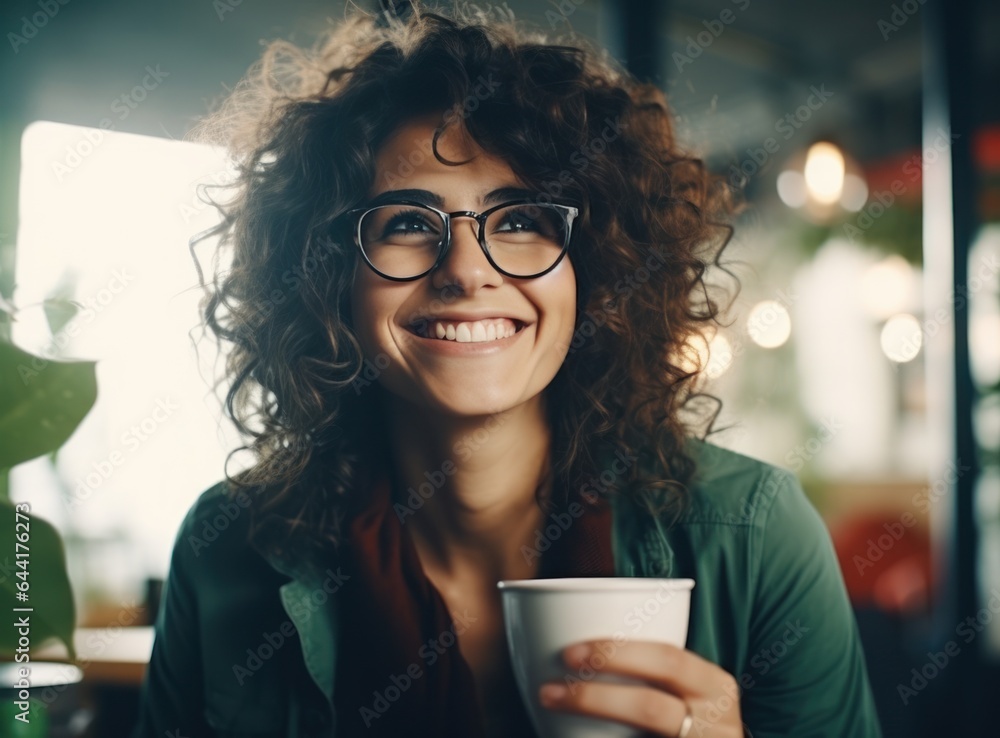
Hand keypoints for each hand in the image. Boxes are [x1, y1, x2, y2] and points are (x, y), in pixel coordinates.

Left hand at [537, 639, 744, 736]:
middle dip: (595, 698)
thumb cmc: (698, 715)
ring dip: (592, 719)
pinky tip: (571, 737)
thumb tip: (576, 645)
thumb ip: (652, 667)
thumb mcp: (689, 689)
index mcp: (714, 685)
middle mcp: (716, 723)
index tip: (569, 652)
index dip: (617, 653)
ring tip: (553, 710)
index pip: (668, 659)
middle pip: (650, 708)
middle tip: (549, 689)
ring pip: (644, 731)